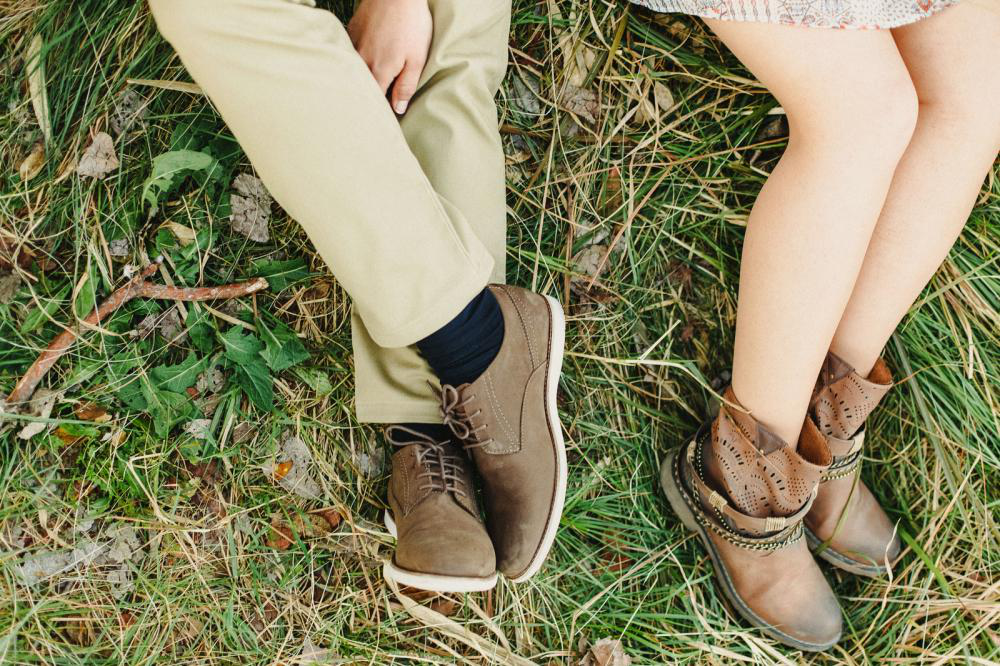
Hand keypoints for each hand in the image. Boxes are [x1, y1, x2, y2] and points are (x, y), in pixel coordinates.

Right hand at [348, 0, 431, 114]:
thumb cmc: (411, 24)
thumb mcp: (417, 59)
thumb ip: (406, 86)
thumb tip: (398, 109)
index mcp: (379, 71)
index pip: (375, 100)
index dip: (379, 111)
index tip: (382, 118)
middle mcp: (362, 60)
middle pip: (362, 86)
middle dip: (367, 97)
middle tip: (372, 107)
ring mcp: (354, 44)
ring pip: (354, 70)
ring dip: (359, 79)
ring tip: (365, 86)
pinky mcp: (352, 30)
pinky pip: (350, 52)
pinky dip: (355, 60)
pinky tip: (362, 60)